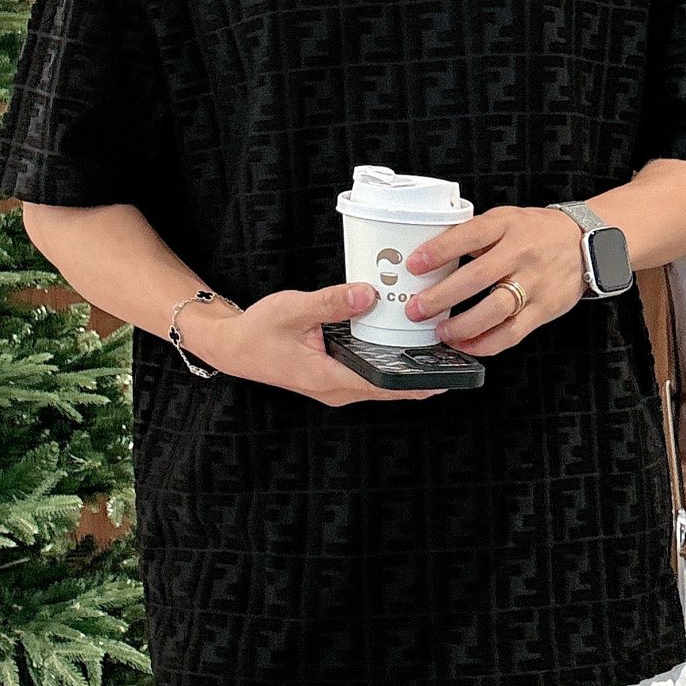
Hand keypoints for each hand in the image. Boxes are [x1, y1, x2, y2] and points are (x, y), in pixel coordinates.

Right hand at [199, 280, 448, 405]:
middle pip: (388, 387)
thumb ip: (331, 303)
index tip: (446, 375)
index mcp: (328, 379)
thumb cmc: (258, 331)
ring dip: (404, 369)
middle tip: (452, 357)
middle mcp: (336, 389)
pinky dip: (386, 362)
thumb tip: (367, 296)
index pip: (382, 385)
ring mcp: (335, 386)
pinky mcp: (333, 376)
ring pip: (379, 382)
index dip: (416, 382)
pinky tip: (400, 345)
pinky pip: (368, 373)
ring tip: (435, 351)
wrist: (232, 346)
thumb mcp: (293, 310)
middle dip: (419, 374)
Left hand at [402, 205, 587, 355]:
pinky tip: (466, 345)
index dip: (438, 250)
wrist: (585, 243)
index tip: (414, 264)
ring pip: (495, 310)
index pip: (469, 235)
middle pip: (477, 277)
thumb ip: (474, 234)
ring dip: (463, 326)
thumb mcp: (505, 219)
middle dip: (441, 296)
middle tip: (416, 309)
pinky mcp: (544, 309)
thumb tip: (432, 254)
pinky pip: (512, 333)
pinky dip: (486, 343)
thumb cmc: (537, 232)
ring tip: (440, 331)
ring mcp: (534, 284)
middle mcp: (521, 254)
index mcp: (506, 226)